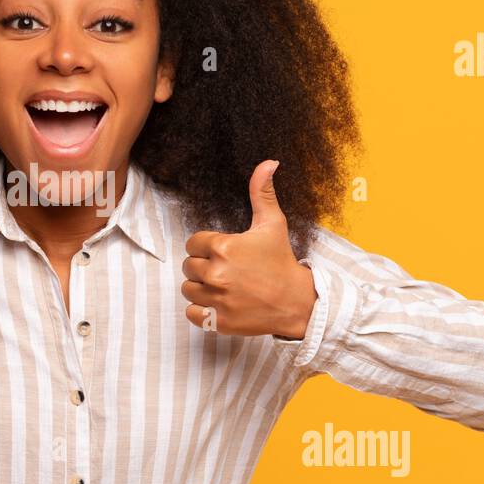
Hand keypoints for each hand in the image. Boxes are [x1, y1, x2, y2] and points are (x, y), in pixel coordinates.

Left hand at [181, 159, 315, 337]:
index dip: (206, 247)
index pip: (193, 243)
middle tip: (225, 270)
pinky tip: (218, 303)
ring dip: (200, 287)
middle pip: (188, 266)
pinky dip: (201, 310)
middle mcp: (216, 273)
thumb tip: (268, 162)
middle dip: (203, 266)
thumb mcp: (272, 224)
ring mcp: (216, 299)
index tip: (223, 252)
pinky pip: (192, 313)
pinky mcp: (217, 321)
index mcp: (224, 247)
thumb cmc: (281, 261)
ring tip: (222, 286)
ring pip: (188, 289)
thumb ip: (262, 193)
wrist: (296, 302)